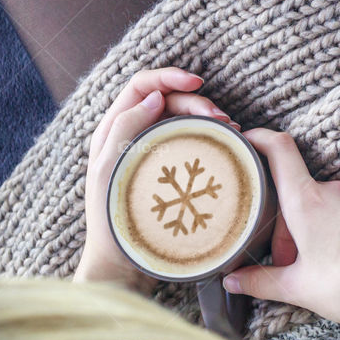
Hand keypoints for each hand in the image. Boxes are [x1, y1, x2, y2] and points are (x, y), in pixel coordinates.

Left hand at [73, 67, 239, 293]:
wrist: (124, 263)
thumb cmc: (111, 221)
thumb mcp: (108, 171)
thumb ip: (124, 129)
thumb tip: (154, 97)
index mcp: (113, 130)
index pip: (142, 86)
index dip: (169, 76)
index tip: (198, 82)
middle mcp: (133, 135)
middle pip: (169, 100)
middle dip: (198, 102)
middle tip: (224, 121)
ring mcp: (153, 153)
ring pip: (183, 120)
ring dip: (209, 118)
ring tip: (231, 131)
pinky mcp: (171, 170)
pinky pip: (191, 142)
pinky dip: (210, 138)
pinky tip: (227, 144)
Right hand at [222, 129, 339, 329]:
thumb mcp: (299, 287)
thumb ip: (260, 281)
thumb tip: (233, 281)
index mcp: (307, 201)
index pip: (279, 149)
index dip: (257, 138)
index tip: (240, 142)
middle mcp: (328, 191)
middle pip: (289, 188)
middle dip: (275, 222)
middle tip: (275, 258)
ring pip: (308, 203)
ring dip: (297, 230)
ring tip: (299, 267)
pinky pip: (329, 210)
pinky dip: (316, 230)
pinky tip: (320, 261)